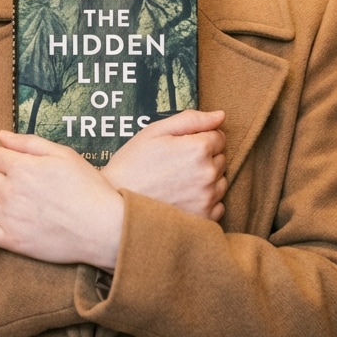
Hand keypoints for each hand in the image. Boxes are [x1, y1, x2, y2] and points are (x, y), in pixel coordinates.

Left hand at [0, 131, 123, 269]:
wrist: (103, 227)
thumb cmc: (87, 187)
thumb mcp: (63, 154)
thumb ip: (29, 142)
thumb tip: (1, 135)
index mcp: (23, 167)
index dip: (5, 157)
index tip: (16, 163)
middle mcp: (11, 191)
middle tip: (15, 181)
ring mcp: (9, 218)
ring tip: (5, 198)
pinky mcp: (12, 242)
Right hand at [102, 109, 226, 221]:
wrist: (116, 205)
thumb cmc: (133, 164)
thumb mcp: (155, 132)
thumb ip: (191, 120)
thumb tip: (220, 116)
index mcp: (198, 149)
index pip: (219, 136)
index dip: (200, 138)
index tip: (181, 147)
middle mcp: (208, 174)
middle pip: (221, 159)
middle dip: (205, 158)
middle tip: (176, 164)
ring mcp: (208, 199)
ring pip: (221, 182)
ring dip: (207, 180)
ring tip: (178, 182)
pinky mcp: (205, 220)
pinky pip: (218, 206)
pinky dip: (206, 202)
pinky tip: (183, 199)